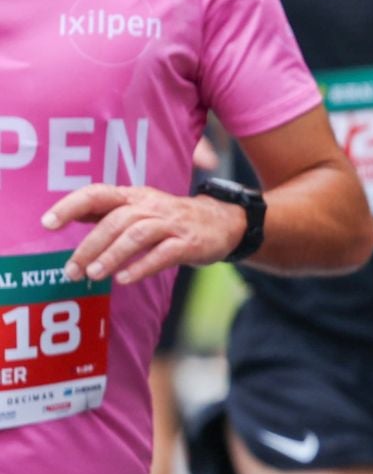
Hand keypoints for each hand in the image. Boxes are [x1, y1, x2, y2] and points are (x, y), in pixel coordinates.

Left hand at [40, 185, 246, 284]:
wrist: (224, 222)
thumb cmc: (172, 219)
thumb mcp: (140, 208)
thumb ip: (108, 212)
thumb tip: (69, 215)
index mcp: (134, 196)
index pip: (97, 194)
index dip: (70, 206)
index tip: (47, 224)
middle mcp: (151, 205)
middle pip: (115, 220)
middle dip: (89, 246)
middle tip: (71, 270)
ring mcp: (172, 224)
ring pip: (137, 235)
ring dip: (112, 255)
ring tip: (94, 275)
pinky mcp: (190, 242)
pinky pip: (164, 253)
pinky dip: (142, 266)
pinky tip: (125, 279)